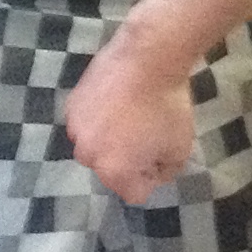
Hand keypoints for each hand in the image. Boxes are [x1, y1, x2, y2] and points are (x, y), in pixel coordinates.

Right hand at [66, 18, 197, 203]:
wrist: (146, 59)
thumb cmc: (166, 106)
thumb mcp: (181, 147)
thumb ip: (167, 170)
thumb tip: (155, 170)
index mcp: (113, 171)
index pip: (134, 193)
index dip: (152, 177)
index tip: (160, 156)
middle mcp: (87, 156)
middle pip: (111, 170)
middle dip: (127, 159)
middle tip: (147, 133)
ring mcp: (75, 129)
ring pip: (96, 145)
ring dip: (110, 138)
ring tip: (130, 114)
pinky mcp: (71, 104)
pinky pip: (87, 122)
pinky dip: (99, 116)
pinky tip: (116, 99)